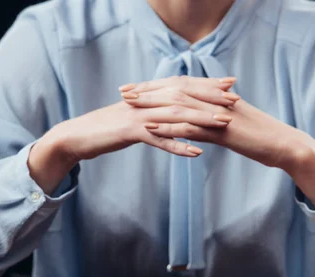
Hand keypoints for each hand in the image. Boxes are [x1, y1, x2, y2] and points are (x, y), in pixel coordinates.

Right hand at [28, 77, 236, 193]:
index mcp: (148, 96)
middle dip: (211, 98)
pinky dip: (178, 146)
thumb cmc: (108, 130)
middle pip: (184, 96)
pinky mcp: (130, 132)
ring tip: (224, 124)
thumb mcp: (135, 118)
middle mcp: (146, 101)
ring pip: (175, 115)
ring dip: (201, 120)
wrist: (78, 136)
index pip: (182, 86)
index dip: (207, 86)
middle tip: (235, 100)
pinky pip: (158, 139)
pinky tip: (196, 153)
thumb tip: (174, 116)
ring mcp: (139, 116)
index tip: (230, 87)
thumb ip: (154, 114)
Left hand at [124, 76, 314, 234]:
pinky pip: (191, 128)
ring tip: (130, 106)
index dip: (158, 86)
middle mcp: (215, 101)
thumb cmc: (263, 137)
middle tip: (124, 91)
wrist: (285, 145)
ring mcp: (218, 116)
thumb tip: (204, 118)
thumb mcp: (238, 123)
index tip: (137, 86)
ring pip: (179, 107)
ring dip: (152, 106)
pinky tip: (151, 128)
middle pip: (175, 91)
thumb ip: (219, 116)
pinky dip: (169, 127)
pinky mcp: (222, 133)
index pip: (182, 86)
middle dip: (147, 91)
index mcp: (218, 97)